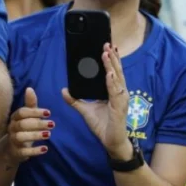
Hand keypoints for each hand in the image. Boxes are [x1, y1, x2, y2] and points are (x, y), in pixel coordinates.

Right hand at [5, 87, 52, 163]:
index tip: (49, 113)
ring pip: (20, 137)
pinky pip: (23, 152)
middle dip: (38, 123)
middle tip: (53, 124)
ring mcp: (12, 141)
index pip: (22, 112)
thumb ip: (30, 104)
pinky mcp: (15, 152)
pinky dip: (34, 151)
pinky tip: (45, 149)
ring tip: (49, 135)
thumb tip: (30, 89)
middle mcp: (12, 128)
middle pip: (22, 124)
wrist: (10, 150)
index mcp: (15, 118)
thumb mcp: (27, 117)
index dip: (34, 112)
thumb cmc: (22, 129)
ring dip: (35, 135)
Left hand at [63, 44, 131, 159]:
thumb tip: (64, 90)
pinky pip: (115, 92)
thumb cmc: (103, 126)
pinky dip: (112, 82)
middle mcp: (120, 93)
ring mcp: (121, 100)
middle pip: (116, 71)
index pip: (113, 72)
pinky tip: (109, 73)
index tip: (107, 47)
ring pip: (116, 78)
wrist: (111, 142)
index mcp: (113, 92)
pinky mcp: (119, 108)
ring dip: (111, 65)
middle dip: (112, 57)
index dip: (111, 60)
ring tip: (106, 53)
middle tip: (107, 43)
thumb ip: (75, 100)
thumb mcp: (85, 110)